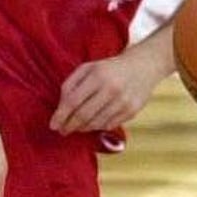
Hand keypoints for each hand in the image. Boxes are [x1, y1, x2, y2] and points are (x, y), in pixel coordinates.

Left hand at [50, 41, 167, 134]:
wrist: (143, 66)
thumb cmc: (109, 68)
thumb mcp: (88, 68)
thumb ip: (70, 84)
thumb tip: (61, 108)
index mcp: (97, 75)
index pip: (73, 101)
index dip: (60, 115)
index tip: (53, 125)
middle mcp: (111, 89)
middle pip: (83, 116)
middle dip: (69, 126)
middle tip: (62, 130)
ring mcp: (123, 102)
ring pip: (96, 124)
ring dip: (82, 128)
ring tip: (77, 126)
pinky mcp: (132, 111)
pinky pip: (108, 126)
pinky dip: (98, 127)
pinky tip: (94, 122)